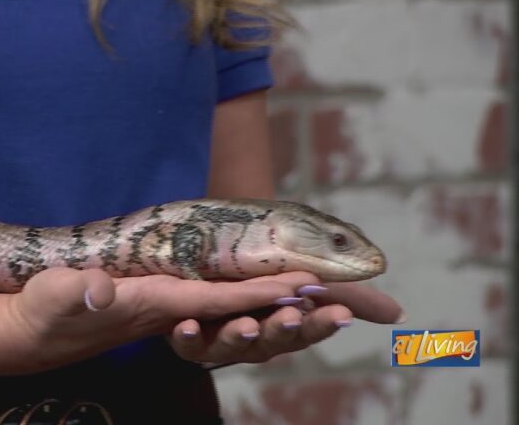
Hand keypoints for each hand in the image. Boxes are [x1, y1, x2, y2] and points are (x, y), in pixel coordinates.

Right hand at [5, 268, 319, 372]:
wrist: (34, 335)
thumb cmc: (42, 311)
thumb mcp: (54, 297)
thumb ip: (77, 293)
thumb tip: (101, 289)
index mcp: (152, 306)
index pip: (215, 300)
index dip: (256, 294)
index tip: (299, 286)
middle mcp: (170, 315)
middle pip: (237, 315)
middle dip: (283, 309)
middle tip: (335, 302)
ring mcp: (167, 314)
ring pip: (233, 316)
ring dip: (275, 309)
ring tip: (320, 299)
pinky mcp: (161, 310)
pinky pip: (214, 309)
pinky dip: (248, 304)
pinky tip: (270, 296)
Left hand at [167, 275, 403, 365]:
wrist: (212, 236)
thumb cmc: (263, 259)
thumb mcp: (303, 270)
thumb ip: (344, 292)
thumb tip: (398, 315)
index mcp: (282, 323)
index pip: (307, 329)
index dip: (321, 325)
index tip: (338, 315)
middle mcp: (252, 334)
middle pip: (270, 342)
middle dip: (281, 330)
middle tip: (292, 316)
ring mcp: (216, 335)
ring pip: (229, 346)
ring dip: (239, 336)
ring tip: (246, 322)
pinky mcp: (183, 330)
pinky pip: (186, 340)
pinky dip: (189, 336)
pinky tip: (188, 324)